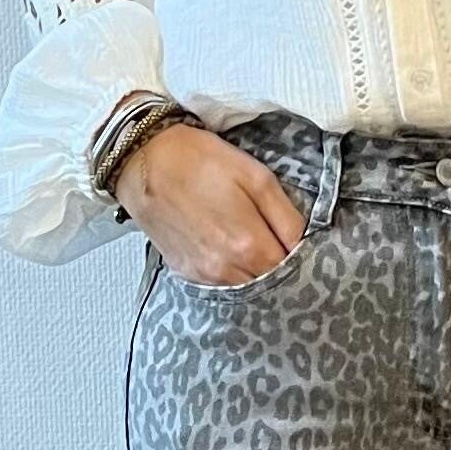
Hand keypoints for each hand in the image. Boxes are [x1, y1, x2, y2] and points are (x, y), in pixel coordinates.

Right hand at [116, 124, 305, 284]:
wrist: (144, 160)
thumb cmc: (200, 161)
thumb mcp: (257, 177)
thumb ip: (287, 217)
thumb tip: (306, 244)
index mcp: (249, 245)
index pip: (293, 269)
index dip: (303, 257)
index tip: (305, 244)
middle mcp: (226, 269)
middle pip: (271, 284)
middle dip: (283, 268)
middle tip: (282, 244)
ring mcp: (204, 275)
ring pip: (247, 289)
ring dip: (258, 273)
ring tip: (256, 245)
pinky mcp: (186, 272)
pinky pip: (222, 285)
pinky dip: (234, 273)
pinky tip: (232, 251)